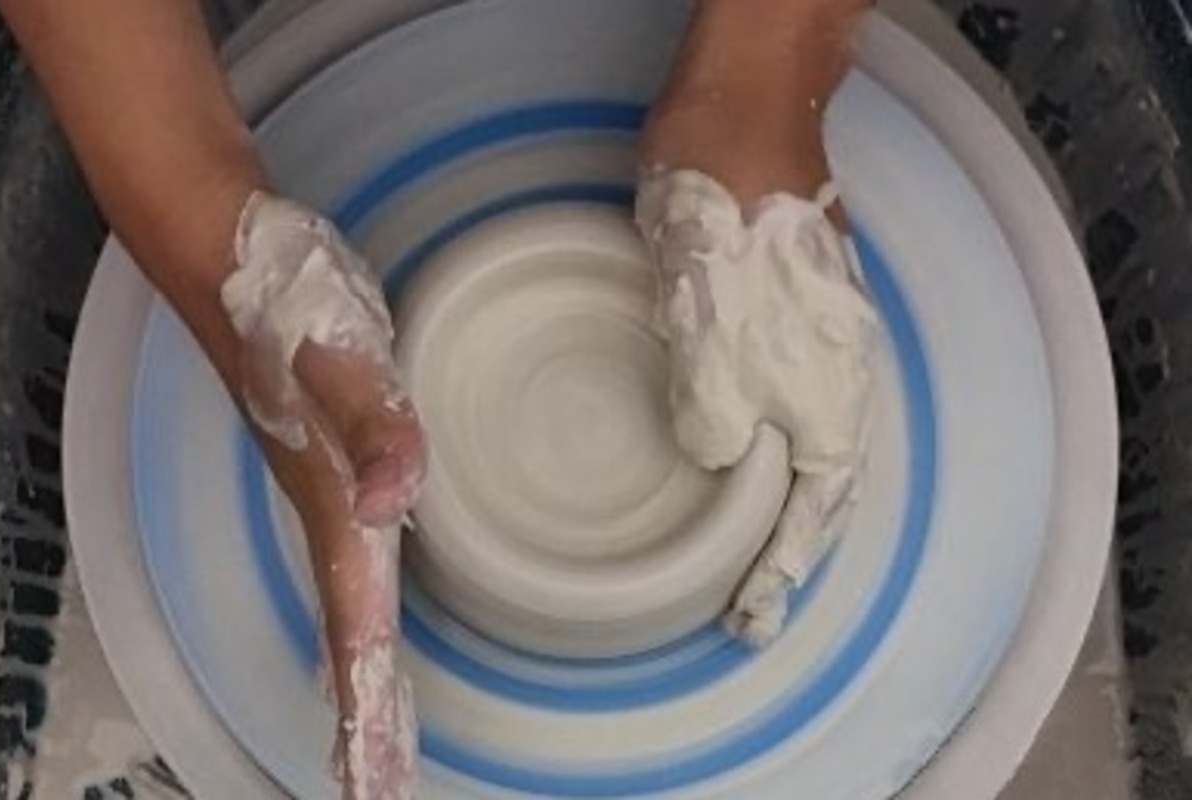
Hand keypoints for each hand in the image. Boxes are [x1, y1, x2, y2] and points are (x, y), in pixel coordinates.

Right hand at [222, 193, 424, 798]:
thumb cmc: (277, 305)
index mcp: (331, 504)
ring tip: (374, 728)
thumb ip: (373, 427)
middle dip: (360, 713)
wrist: (229, 253)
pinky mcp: (331, 457)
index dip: (362, 703)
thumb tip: (395, 507)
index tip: (370, 782)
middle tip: (376, 784)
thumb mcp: (336, 359)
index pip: (351, 623)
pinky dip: (361, 607)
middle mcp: (325, 506)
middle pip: (347, 630)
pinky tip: (370, 610)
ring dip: (362, 669)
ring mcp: (324, 484)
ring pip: (349, 599)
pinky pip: (351, 556)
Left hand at [639, 0, 875, 644]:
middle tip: (750, 607)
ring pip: (796, 451)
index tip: (754, 618)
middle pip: (817, 489)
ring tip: (742, 557)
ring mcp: (806, 341)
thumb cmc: (732, 211)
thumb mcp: (713, 319)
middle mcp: (827, 372)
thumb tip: (714, 455)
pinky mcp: (776, 313)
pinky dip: (752, 453)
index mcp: (827, 385)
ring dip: (771, 511)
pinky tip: (721, 462)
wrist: (742, 113)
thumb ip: (716, 404)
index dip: (786, 567)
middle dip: (787, 553)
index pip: (816, 507)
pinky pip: (771, 403)